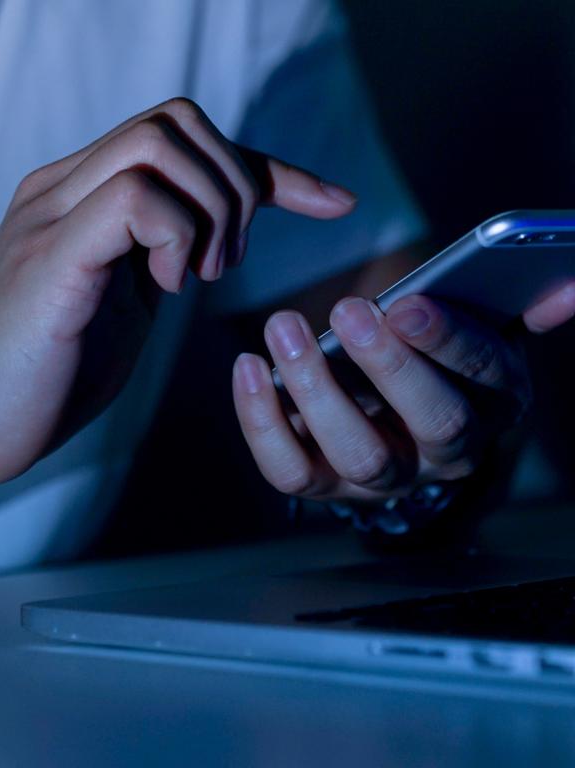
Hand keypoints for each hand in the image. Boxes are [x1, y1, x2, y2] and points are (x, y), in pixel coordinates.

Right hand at [0, 98, 356, 489]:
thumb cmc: (32, 379)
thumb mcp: (117, 308)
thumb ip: (154, 262)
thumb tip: (211, 242)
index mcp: (79, 198)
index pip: (186, 142)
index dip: (270, 168)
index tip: (332, 204)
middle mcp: (61, 188)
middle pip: (179, 119)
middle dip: (237, 183)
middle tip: (223, 266)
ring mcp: (51, 216)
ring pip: (161, 139)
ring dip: (211, 208)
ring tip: (196, 279)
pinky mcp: (49, 257)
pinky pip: (137, 198)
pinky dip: (178, 237)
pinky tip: (165, 288)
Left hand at [232, 282, 574, 501]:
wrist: (401, 423)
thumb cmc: (436, 360)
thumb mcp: (484, 329)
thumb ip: (516, 304)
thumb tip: (564, 290)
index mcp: (494, 402)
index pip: (481, 375)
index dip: (446, 340)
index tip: (406, 304)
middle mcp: (445, 451)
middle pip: (429, 421)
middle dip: (388, 364)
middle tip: (348, 311)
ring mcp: (381, 476)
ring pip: (354, 451)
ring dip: (314, 388)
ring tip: (283, 327)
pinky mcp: (324, 484)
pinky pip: (289, 469)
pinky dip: (260, 421)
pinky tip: (247, 366)